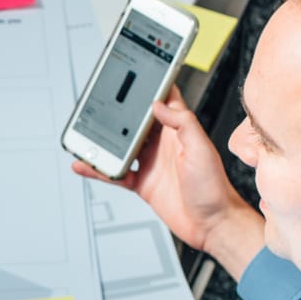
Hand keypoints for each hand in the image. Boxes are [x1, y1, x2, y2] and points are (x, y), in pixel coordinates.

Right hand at [72, 90, 265, 279]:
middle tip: (99, 103)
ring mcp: (151, 164)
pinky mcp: (142, 183)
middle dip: (119, 113)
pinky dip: (99, 170)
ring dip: (104, 141)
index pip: (164, 102)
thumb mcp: (201, 148)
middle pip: (136, 123)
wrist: (212, 224)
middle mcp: (163, 145)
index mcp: (179, 132)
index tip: (136, 74)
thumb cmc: (214, 188)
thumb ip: (182, 123)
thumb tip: (159, 105)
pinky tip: (86, 165)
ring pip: (122, 146)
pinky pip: (116, 173)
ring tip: (86, 134)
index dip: (152, 87)